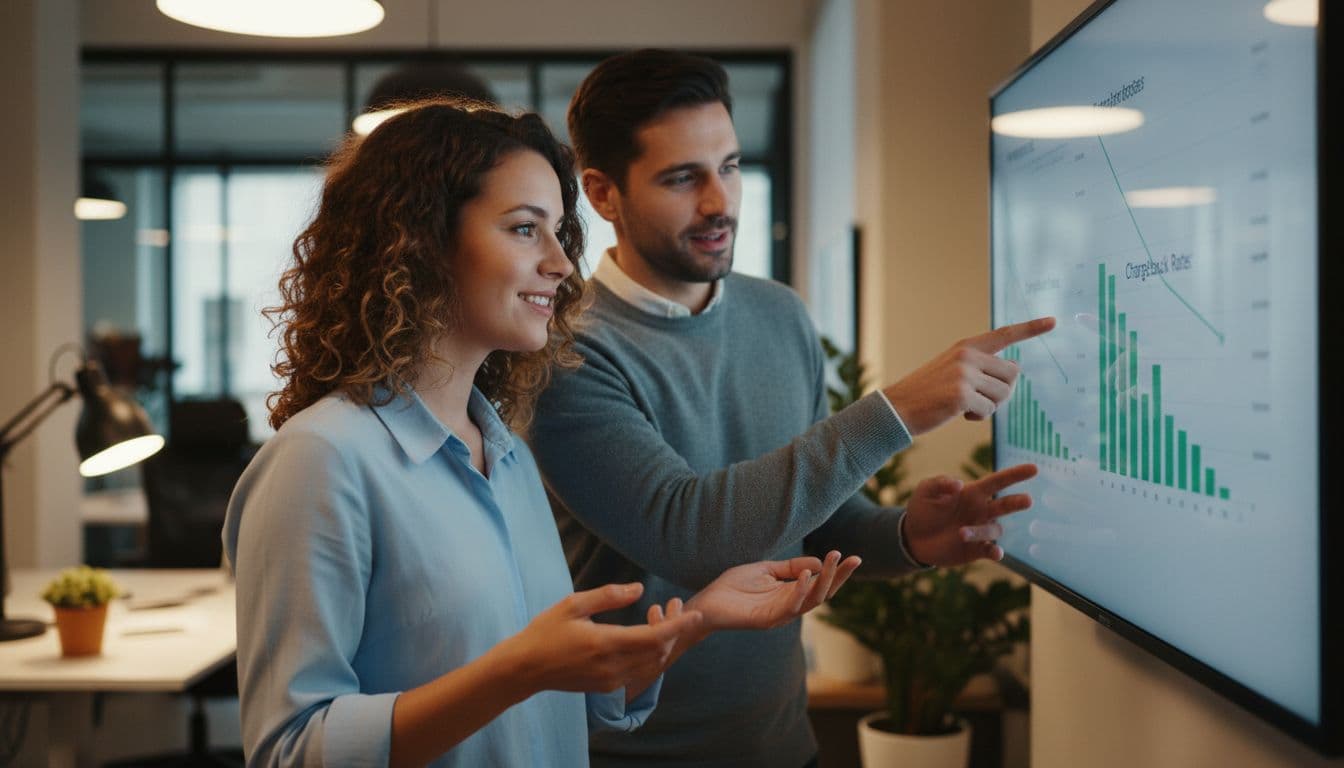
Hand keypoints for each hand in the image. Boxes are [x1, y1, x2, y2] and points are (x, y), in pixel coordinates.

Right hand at [498, 583, 702, 693]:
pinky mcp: (607, 687)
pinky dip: (649, 655)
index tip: (695, 613)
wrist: (525, 669)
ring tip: (661, 619)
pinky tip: (645, 637)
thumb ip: (608, 596)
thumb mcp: (573, 604)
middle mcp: (613, 666)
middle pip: (658, 652)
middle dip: (673, 631)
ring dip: (662, 644)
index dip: (678, 626)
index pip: (654, 637)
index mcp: (606, 643)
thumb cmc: (546, 632)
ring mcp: (611, 680)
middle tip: (675, 608)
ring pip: (651, 664)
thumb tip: (639, 588)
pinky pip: (639, 671)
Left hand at [681, 551, 861, 631]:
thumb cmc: (734, 587)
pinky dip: (800, 590)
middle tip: (853, 558)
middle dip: (839, 576)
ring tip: (832, 559)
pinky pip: (789, 607)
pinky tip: (806, 574)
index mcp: (791, 594)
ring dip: (824, 580)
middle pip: (823, 593)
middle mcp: (790, 606)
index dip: (838, 572)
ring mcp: (779, 615)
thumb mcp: (766, 570)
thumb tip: (818, 563)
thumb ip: (790, 567)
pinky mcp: (766, 620)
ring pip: (811, 601)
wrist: (708, 602)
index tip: (854, 557)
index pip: (821, 584)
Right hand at [882, 317, 1055, 434]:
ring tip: (965, 407)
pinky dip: (977, 418)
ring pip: (1003, 394)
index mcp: (966, 346)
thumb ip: (982, 365)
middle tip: (979, 400)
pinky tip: (958, 414)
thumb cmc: (928, 393)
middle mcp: (968, 355)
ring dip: (989, 407)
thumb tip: (1016, 367)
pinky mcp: (962, 395)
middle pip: (1012, 374)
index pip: (1005, 334)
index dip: (1031, 328)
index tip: (1054, 321)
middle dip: (1002, 392)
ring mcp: (964, 374)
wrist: (898, 408)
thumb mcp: (953, 370)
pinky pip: (989, 410)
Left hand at [903, 464, 1037, 564]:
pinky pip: (991, 550)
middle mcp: (981, 511)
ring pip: (993, 529)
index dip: (1015, 475)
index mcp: (973, 493)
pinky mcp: (976, 550)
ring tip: (960, 532)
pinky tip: (995, 552)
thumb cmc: (922, 509)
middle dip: (1016, 502)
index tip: (1034, 469)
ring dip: (980, 531)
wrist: (913, 538)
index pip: (998, 481)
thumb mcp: (926, 490)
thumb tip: (960, 485)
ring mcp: (981, 531)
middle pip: (1005, 505)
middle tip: (1027, 500)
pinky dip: (996, 551)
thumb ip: (941, 483)